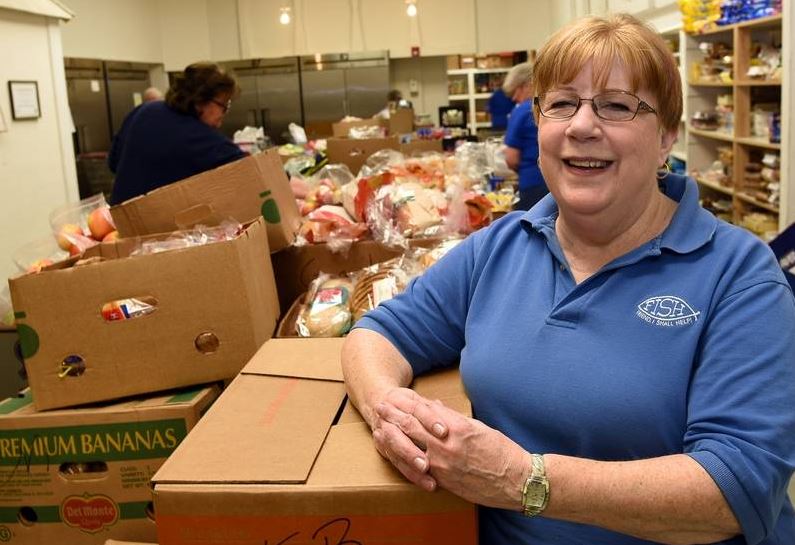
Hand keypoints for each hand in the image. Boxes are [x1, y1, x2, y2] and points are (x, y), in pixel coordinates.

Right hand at [370, 387, 439, 491]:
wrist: (378, 402)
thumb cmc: (407, 404)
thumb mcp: (420, 400)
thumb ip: (436, 409)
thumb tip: (458, 415)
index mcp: (400, 400)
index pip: (416, 409)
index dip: (430, 420)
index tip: (444, 432)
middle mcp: (389, 415)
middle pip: (402, 430)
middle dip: (414, 446)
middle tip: (428, 462)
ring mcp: (384, 431)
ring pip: (395, 447)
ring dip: (411, 461)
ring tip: (427, 475)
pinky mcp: (383, 447)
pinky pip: (396, 462)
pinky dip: (411, 473)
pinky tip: (424, 482)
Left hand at [373, 391, 529, 509]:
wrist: (516, 480)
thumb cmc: (501, 451)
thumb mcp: (478, 427)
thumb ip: (453, 418)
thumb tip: (437, 408)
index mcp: (456, 426)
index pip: (425, 410)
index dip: (406, 402)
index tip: (394, 396)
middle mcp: (446, 443)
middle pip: (412, 425)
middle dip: (393, 415)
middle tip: (380, 407)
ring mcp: (442, 463)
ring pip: (410, 446)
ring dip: (392, 435)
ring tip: (379, 426)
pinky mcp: (443, 480)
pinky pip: (418, 467)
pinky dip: (404, 458)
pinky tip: (394, 453)